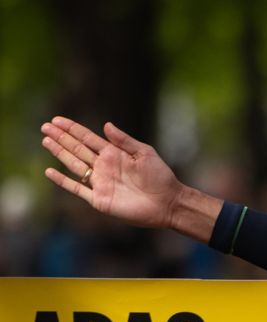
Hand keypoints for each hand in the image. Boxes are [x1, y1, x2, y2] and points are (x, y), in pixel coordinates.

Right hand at [41, 117, 185, 228]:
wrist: (167, 202)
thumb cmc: (160, 176)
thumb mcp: (145, 153)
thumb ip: (124, 140)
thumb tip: (106, 125)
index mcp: (114, 154)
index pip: (88, 138)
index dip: (72, 129)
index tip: (57, 120)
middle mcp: (104, 167)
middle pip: (77, 149)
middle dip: (61, 137)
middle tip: (45, 126)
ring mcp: (100, 183)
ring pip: (74, 165)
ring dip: (59, 153)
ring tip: (46, 141)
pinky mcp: (99, 199)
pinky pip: (76, 189)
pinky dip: (62, 181)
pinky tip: (49, 171)